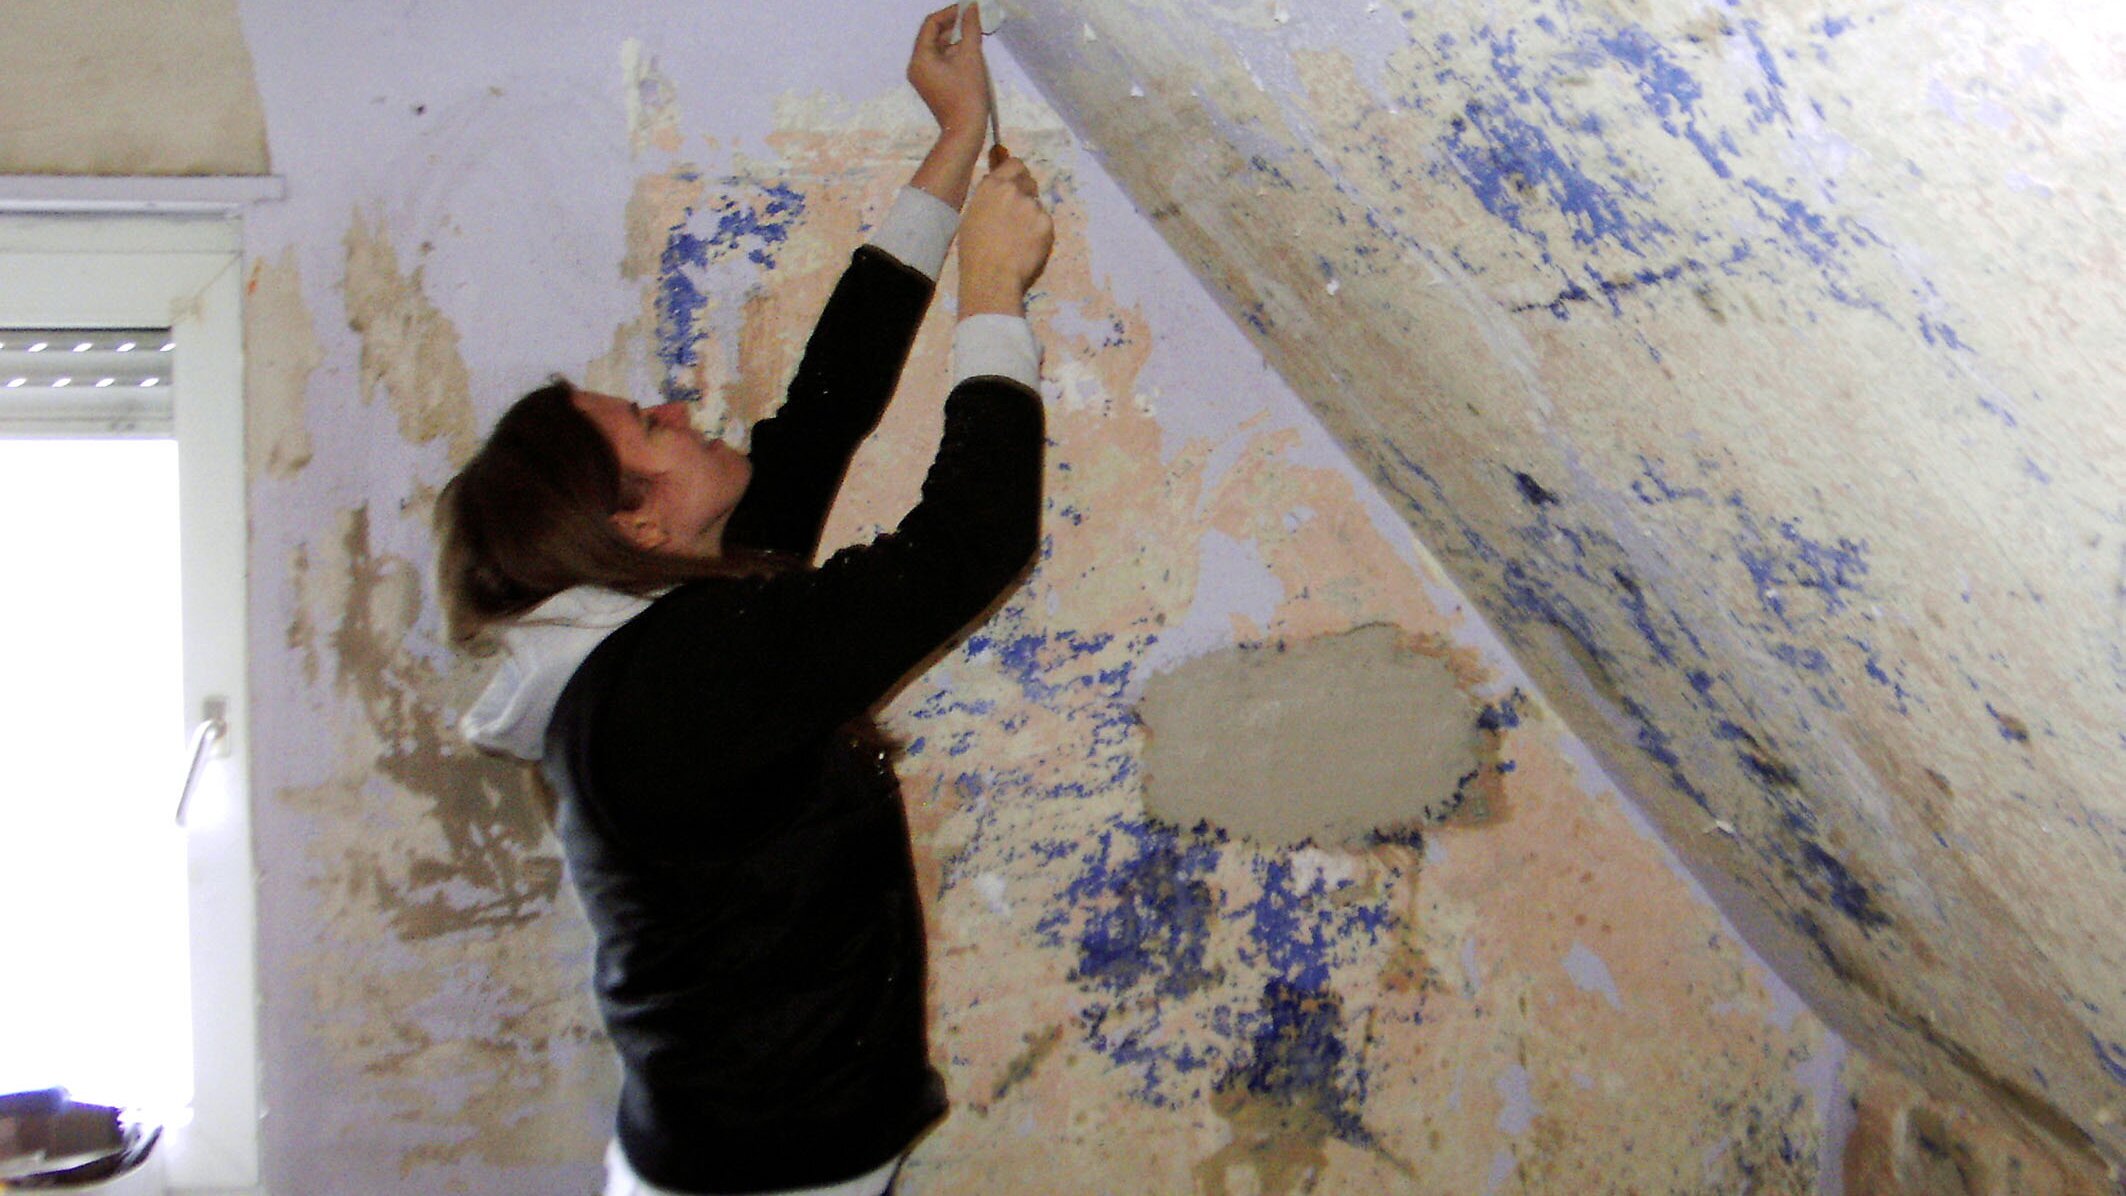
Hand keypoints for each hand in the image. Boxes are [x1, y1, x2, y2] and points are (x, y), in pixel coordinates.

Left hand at [907, 4, 990, 139]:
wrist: (965, 131)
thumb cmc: (968, 94)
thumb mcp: (971, 56)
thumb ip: (971, 28)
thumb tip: (972, 8)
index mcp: (920, 58)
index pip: (931, 24)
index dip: (950, 13)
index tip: (969, 10)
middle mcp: (916, 66)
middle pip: (933, 36)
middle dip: (953, 26)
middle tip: (974, 22)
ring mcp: (922, 77)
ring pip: (937, 49)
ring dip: (955, 40)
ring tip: (975, 38)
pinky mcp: (931, 85)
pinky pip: (939, 62)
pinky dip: (953, 54)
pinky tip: (970, 54)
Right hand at [958, 157, 1052, 315]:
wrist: (992, 276)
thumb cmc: (974, 251)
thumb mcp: (972, 215)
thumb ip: (988, 195)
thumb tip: (996, 183)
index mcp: (992, 186)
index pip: (1014, 164)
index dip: (1016, 174)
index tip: (1016, 185)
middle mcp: (1013, 190)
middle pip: (1029, 181)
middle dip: (1026, 192)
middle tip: (1019, 214)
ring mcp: (1033, 206)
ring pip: (1037, 204)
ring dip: (1032, 215)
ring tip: (1019, 238)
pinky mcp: (1047, 223)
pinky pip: (1045, 223)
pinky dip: (1039, 232)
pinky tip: (1028, 246)